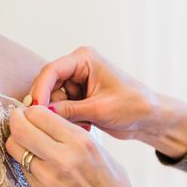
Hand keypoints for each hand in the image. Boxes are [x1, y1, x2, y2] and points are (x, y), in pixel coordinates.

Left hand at [5, 105, 186, 186]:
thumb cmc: (112, 185)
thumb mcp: (97, 149)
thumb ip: (70, 133)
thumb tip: (47, 118)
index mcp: (79, 140)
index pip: (39, 113)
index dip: (31, 111)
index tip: (32, 113)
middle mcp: (61, 156)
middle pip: (20, 127)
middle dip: (16, 120)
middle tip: (19, 121)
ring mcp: (48, 176)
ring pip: (14, 147)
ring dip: (16, 140)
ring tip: (25, 141)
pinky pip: (21, 167)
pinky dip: (23, 159)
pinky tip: (33, 160)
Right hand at [30, 46, 186, 158]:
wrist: (151, 119)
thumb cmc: (134, 107)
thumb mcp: (100, 110)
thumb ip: (68, 111)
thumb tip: (41, 114)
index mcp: (85, 59)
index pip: (51, 71)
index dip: (40, 90)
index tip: (35, 110)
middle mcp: (78, 67)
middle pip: (48, 85)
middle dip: (50, 106)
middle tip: (54, 124)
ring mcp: (78, 82)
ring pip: (53, 99)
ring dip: (62, 115)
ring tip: (83, 125)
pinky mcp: (79, 96)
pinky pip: (62, 108)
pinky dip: (69, 119)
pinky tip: (86, 127)